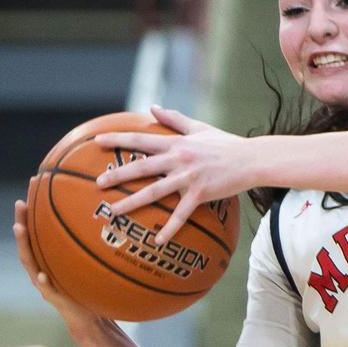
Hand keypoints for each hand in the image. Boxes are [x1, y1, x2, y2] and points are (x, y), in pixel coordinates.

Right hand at [14, 190, 109, 335]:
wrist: (93, 317)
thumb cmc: (96, 286)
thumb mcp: (97, 259)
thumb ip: (99, 241)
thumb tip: (121, 212)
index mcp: (53, 257)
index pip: (41, 228)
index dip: (37, 208)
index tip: (36, 183)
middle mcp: (44, 266)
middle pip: (29, 241)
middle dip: (23, 220)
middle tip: (20, 201)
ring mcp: (46, 283)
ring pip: (30, 261)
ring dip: (23, 245)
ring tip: (19, 228)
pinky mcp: (55, 299)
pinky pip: (47, 289)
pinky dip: (43, 281)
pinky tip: (41, 275)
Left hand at [94, 105, 251, 242]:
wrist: (251, 159)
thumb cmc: (226, 144)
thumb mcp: (200, 128)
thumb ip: (175, 119)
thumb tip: (153, 106)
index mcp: (176, 143)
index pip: (141, 139)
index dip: (118, 139)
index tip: (96, 142)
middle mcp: (179, 159)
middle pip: (142, 167)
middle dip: (117, 175)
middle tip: (98, 183)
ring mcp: (189, 177)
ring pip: (155, 191)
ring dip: (132, 202)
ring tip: (113, 211)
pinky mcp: (201, 194)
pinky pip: (181, 214)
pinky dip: (169, 227)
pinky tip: (157, 240)